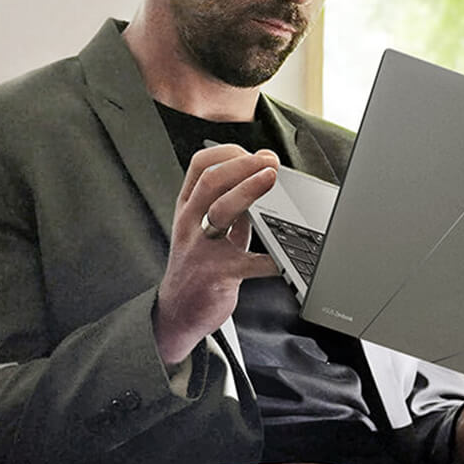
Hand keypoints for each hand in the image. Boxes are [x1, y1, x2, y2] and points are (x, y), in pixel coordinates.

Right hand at [152, 144, 279, 363]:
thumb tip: (261, 173)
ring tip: (271, 179)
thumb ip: (228, 202)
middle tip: (270, 162)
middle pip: (212, 182)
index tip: (254, 152)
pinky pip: (248, 262)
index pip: (200, 166)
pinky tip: (285, 256)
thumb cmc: (198, 263)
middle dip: (243, 165)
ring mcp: (201, 248)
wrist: (178, 312)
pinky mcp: (217, 275)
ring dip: (248, 191)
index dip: (228, 152)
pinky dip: (270, 258)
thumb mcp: (204, 226)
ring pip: (221, 211)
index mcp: (188, 206)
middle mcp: (190, 222)